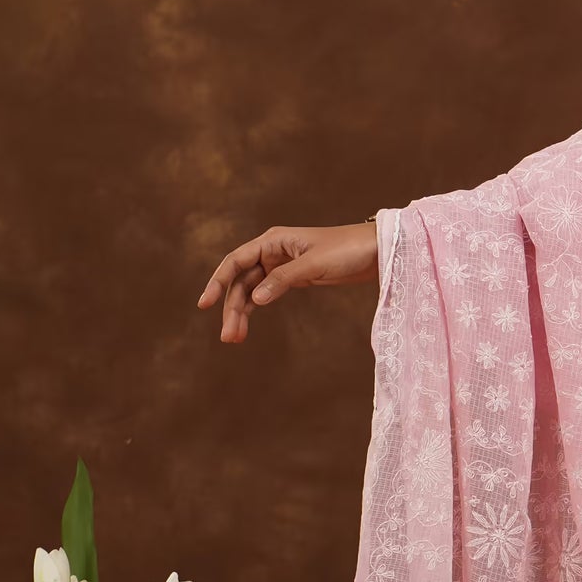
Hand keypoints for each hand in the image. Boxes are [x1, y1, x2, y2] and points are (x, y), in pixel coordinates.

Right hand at [197, 222, 378, 342]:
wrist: (376, 251)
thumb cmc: (347, 250)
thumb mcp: (314, 264)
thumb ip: (283, 280)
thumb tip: (255, 300)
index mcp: (272, 241)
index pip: (235, 261)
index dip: (217, 282)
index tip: (205, 304)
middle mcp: (272, 251)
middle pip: (240, 281)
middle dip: (231, 308)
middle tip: (227, 338)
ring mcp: (281, 265)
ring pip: (251, 291)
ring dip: (241, 313)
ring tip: (234, 339)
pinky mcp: (293, 278)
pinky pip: (266, 294)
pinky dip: (256, 308)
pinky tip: (248, 325)